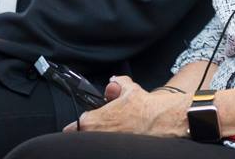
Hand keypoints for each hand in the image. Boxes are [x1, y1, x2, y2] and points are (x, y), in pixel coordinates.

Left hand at [65, 76, 187, 136]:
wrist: (162, 121)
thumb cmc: (145, 107)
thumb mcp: (129, 88)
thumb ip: (117, 83)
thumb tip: (113, 82)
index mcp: (92, 122)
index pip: (72, 128)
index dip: (78, 125)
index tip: (84, 123)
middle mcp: (96, 136)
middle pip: (85, 135)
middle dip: (93, 129)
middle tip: (106, 124)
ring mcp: (106, 146)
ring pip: (97, 141)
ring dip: (104, 135)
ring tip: (119, 129)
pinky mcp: (116, 152)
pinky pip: (108, 147)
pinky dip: (113, 142)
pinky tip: (125, 136)